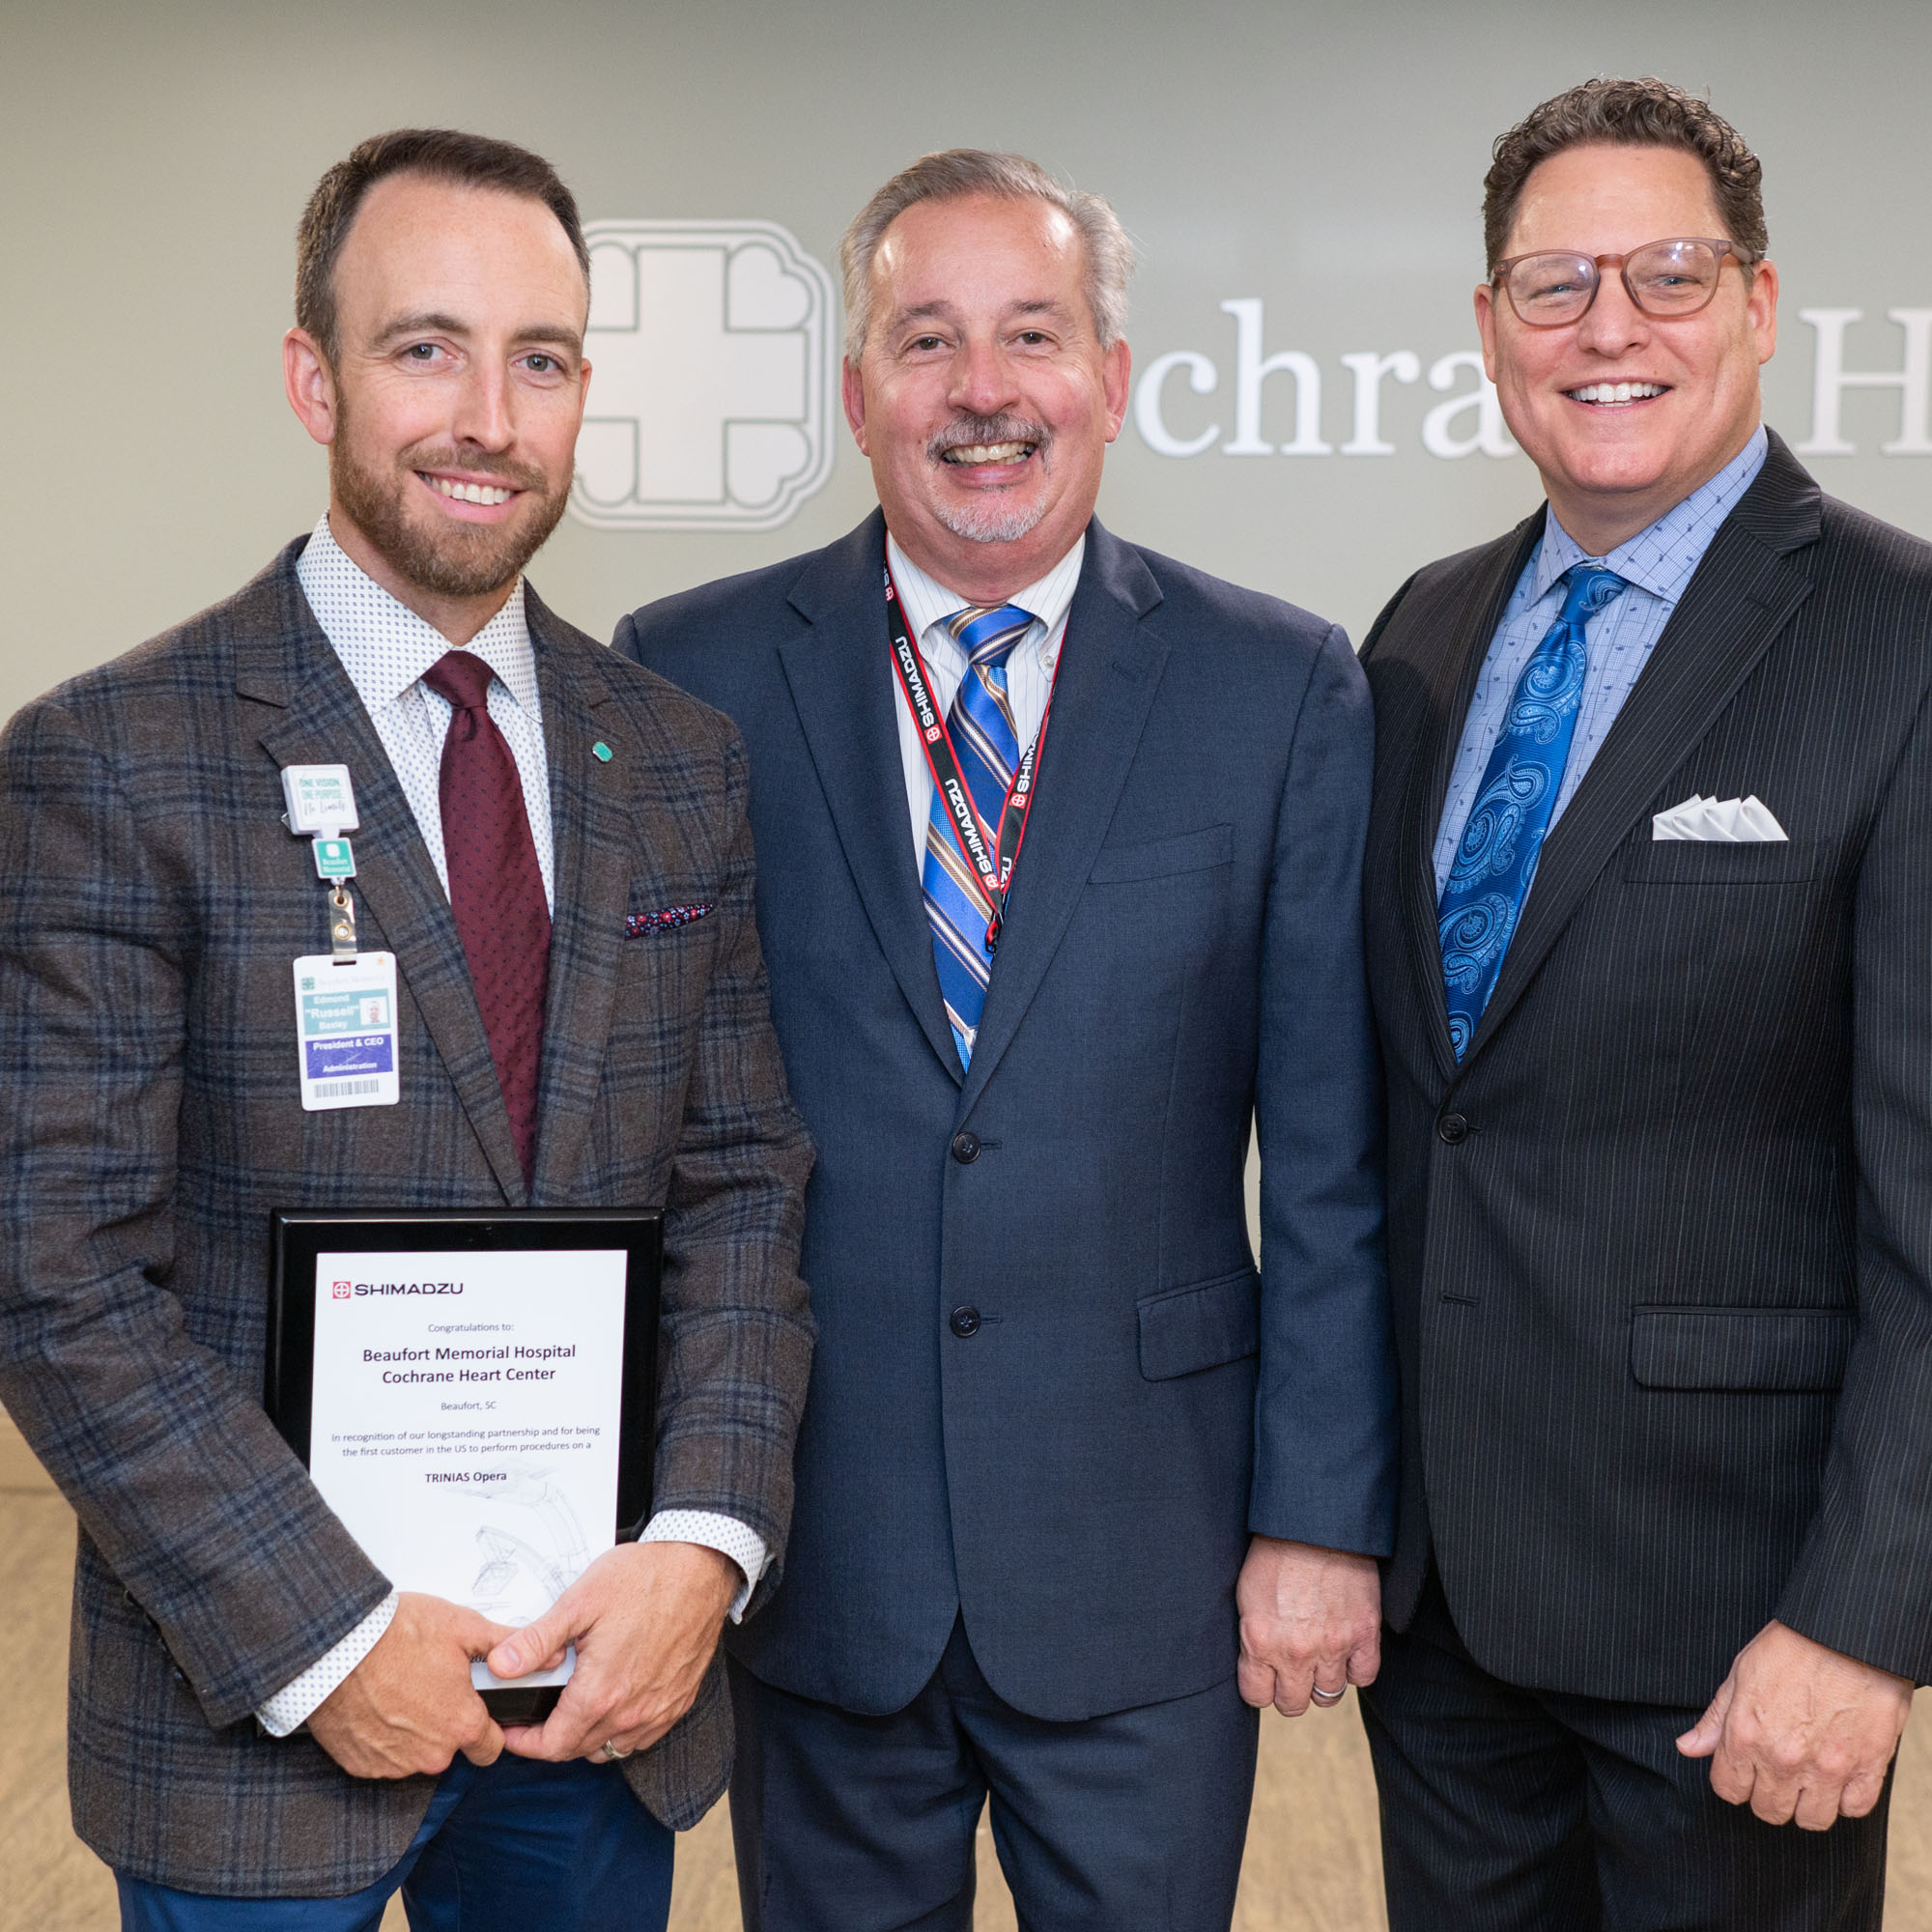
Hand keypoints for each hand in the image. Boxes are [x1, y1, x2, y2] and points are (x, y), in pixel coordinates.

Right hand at [307, 1592, 511, 1778]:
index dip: (487, 1727)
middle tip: (431, 1686)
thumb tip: (549, 1652)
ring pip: (416, 1755)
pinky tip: (377, 1705)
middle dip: (447, 1724)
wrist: (334, 1646)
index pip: (491, 1748)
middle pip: (452, 1750)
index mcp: (461, 1724)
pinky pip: (383, 1758)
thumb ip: (506, 1645)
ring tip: (400, 1689)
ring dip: (413, 1732)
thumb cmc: (394, 1634)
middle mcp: (430, 1755)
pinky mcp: (362, 1765)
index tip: (475, 1708)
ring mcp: (393, 1764)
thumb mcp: (462, 1627)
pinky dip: (382, 1738)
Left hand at [489, 1541, 738, 1762]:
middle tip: (535, 1713)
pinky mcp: (678, 1702)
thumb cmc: (644, 1578)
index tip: (512, 1730)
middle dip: (550, 1738)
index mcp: (601, 1693)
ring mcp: (658, 1711)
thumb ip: (538, 1640)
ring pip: (610, 1748)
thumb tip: (499, 1666)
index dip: (525, 1743)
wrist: (701, 1568)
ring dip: (585, 1737)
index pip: (552, 1745)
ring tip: (571, 1707)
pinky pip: (641, 1737)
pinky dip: (619, 1731)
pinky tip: (612, 1701)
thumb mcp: (580, 1601)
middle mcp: (631, 1713)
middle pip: (578, 1749)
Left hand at [1236, 1535, 1380, 1716]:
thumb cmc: (1274, 1553)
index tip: (1264, 1675)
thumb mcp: (1246, 1596)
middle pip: (1292, 1704)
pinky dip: (1354, 1668)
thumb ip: (1251, 1638)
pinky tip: (1344, 1651)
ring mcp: (1333, 1645)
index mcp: (1260, 1641)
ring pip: (1328, 1696)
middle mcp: (1296, 1652)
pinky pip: (1363, 1677)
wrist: (1314, 1524)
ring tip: (1318, 1658)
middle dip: (1289, 1689)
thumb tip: (1255, 1666)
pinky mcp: (1365, 1634)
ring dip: (1321, 1680)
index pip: (1257, 1696)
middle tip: (1291, 1668)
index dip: (1260, 1685)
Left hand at [1677, 1620, 1912, 1828]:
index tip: (1744, 1771)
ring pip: (1812, 1820)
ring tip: (1809, 1779)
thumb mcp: (1740, 1674)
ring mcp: (1828, 1768)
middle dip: (1768, 1795)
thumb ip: (1715, 1719)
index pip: (1728, 1790)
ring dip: (1808, 1804)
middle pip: (1769, 1810)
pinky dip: (1846, 1799)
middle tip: (1778, 1772)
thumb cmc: (1792, 1647)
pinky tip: (1839, 1776)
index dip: (1734, 1782)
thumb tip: (1688, 1747)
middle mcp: (1783, 1759)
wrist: (1846, 1635)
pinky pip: (1854, 1809)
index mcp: (1746, 1735)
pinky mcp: (1867, 1768)